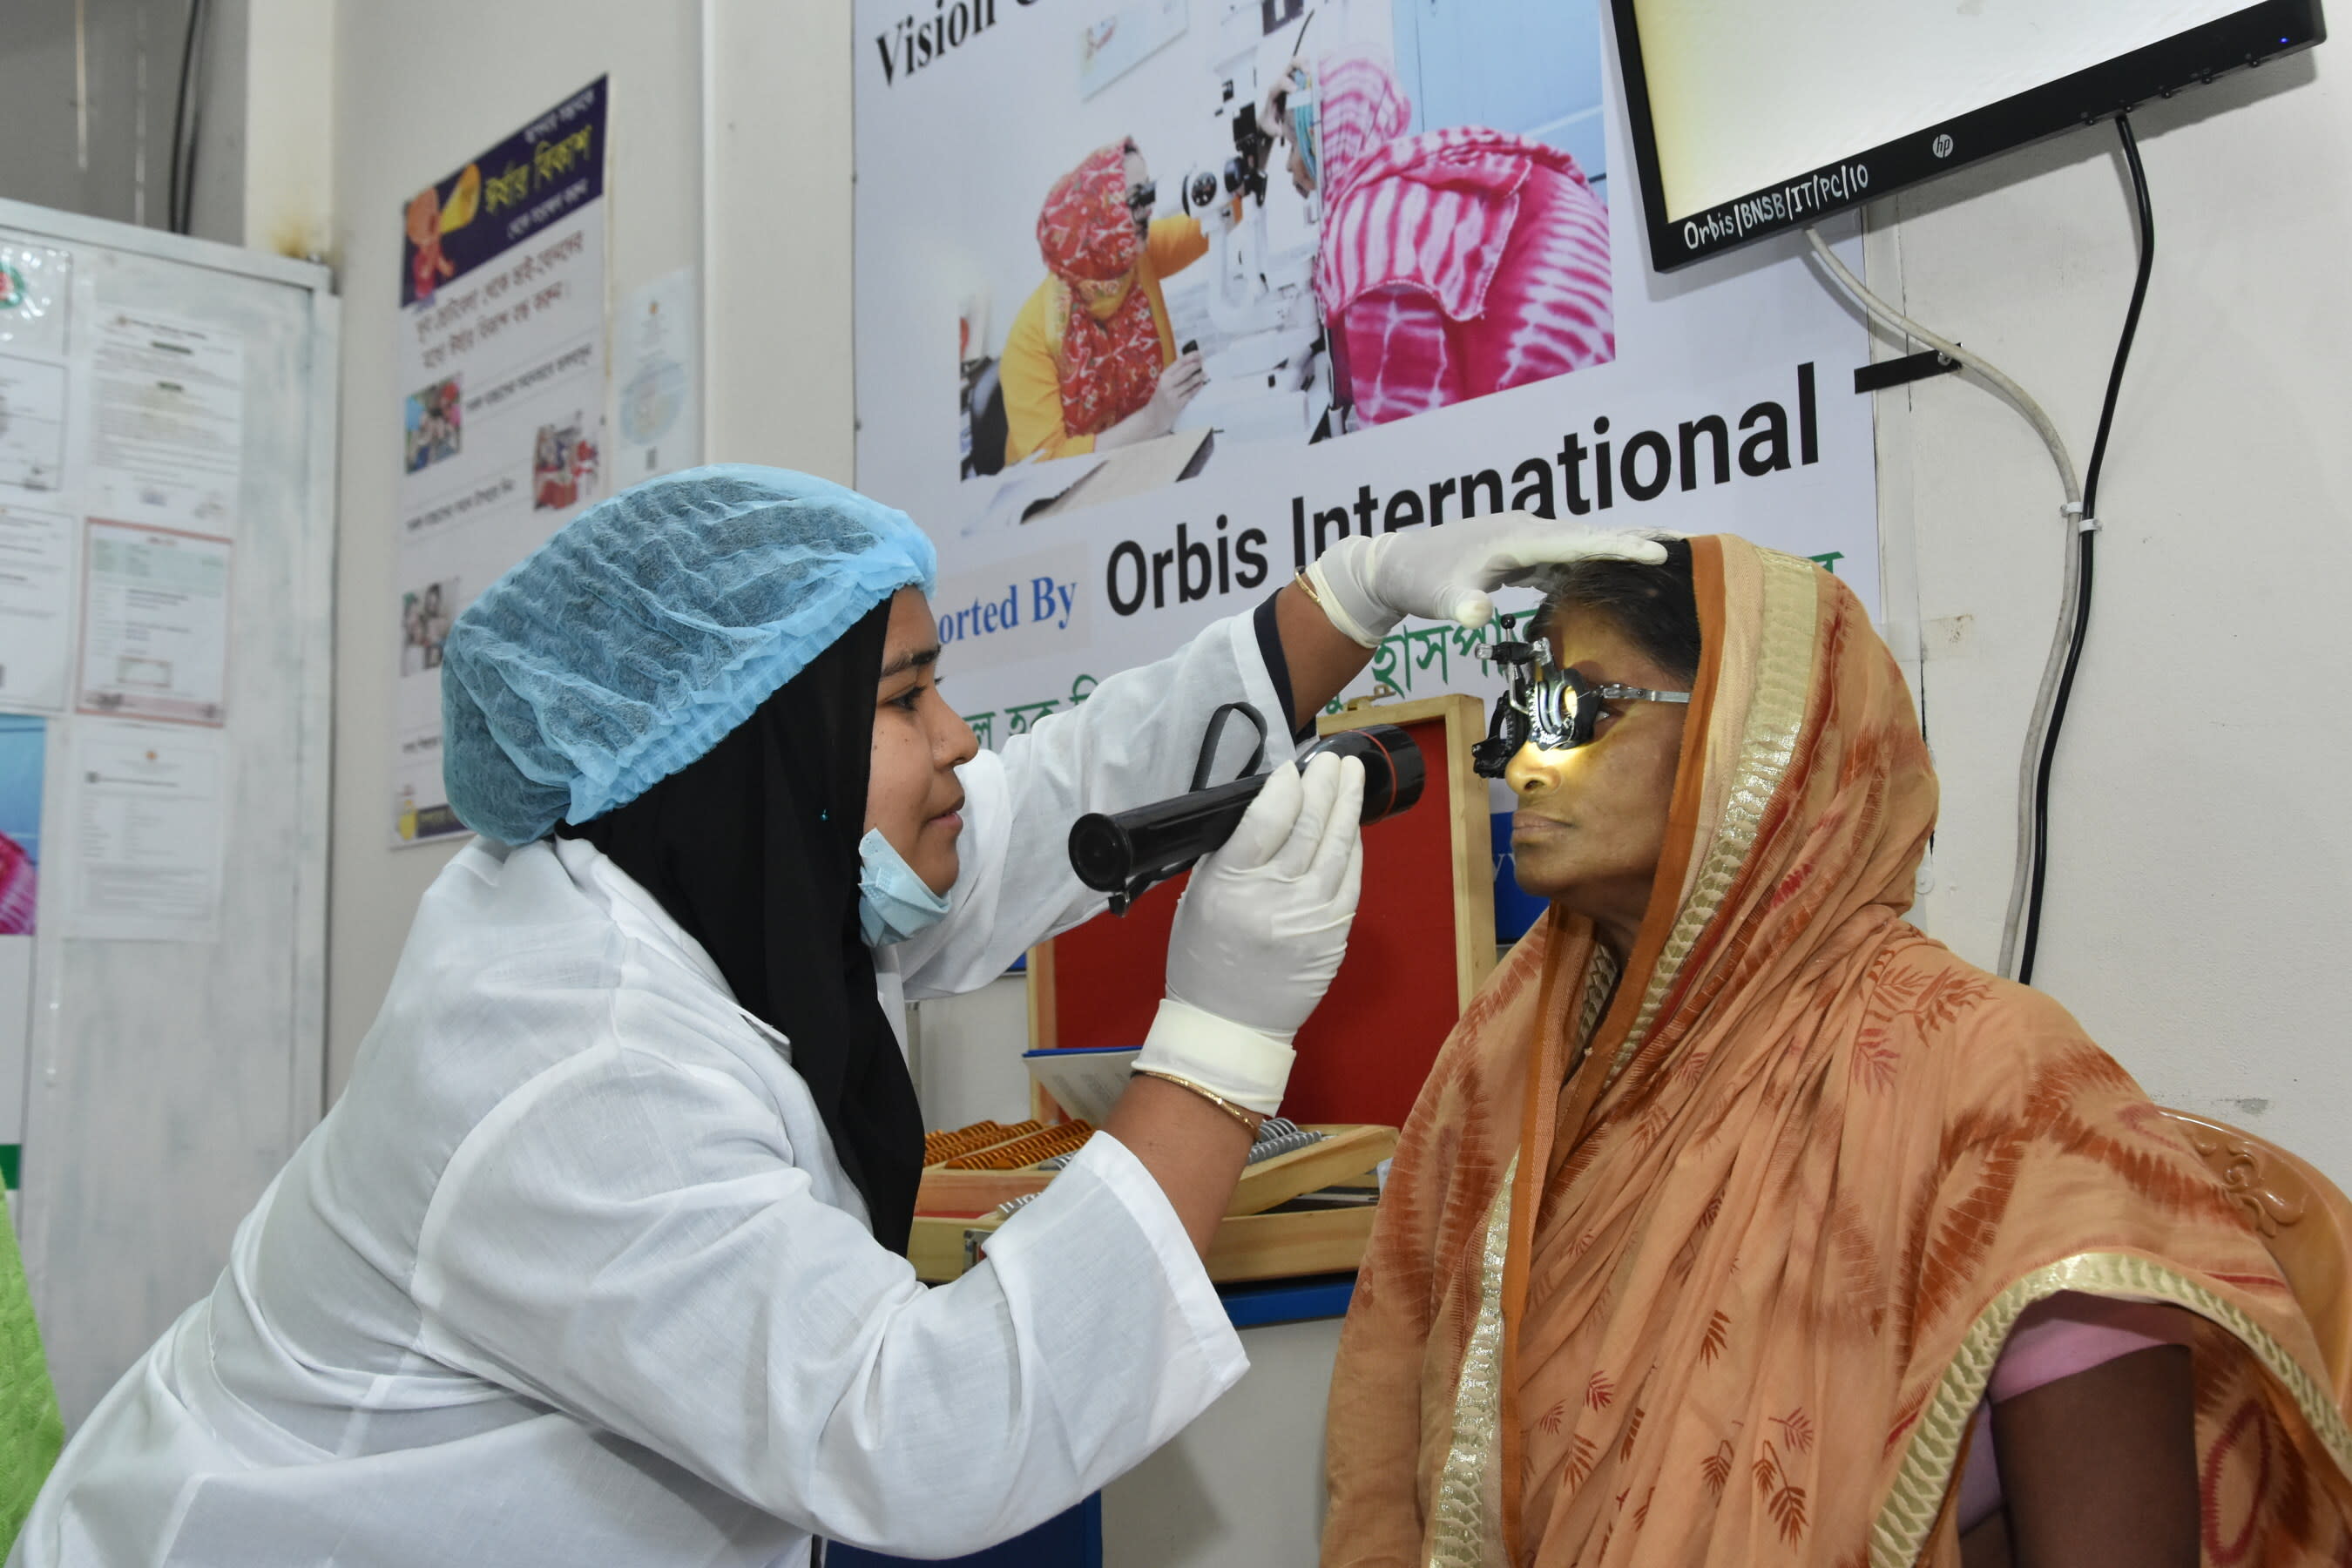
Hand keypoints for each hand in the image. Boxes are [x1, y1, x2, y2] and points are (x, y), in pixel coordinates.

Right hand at [1137, 752, 1364, 1112]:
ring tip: (1350, 774)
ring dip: (1347, 804)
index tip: (1291, 768)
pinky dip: (1352, 845)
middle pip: (1308, 825)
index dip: (1285, 787)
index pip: (1266, 820)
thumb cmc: (1205, 959)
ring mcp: (1311, 916)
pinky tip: (1352, 823)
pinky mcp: (1335, 933)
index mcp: (1230, 886)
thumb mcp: (1198, 897)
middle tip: (1331, 760)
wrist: (1230, 1024)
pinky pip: (1350, 877)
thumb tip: (1265, 805)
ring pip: (1337, 846)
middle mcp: (1274, 897)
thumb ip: (1229, 852)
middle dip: (1324, 784)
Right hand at [1148, 350, 1205, 427]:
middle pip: (1185, 371)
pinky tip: (1201, 384)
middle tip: (1203, 361)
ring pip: (1189, 383)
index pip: (1178, 363)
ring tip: (1205, 373)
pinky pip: (1190, 394)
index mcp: (1163, 376)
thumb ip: (1175, 375)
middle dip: (1196, 365)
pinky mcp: (1177, 404)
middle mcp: (1167, 384)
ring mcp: (1172, 395)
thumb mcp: (1164, 384)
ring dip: (1198, 377)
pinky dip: (1196, 388)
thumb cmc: (1161, 399)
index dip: (1190, 357)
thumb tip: (1191, 364)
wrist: (1153, 417)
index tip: (1199, 353)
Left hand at [1304, 511, 1669, 647]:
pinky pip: (1563, 553)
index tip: (1656, 551)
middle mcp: (1525, 531)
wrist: (1395, 564)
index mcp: (1515, 539)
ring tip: (1659, 552)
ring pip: (1578, 541)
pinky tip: (1609, 567)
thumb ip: (1460, 605)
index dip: (1617, 547)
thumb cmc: (1420, 579)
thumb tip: (1477, 616)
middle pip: (1588, 534)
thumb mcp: (1438, 597)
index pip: (1576, 542)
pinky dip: (1591, 557)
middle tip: (1679, 544)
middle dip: (1632, 539)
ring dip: (1617, 546)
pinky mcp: (1518, 552)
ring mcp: (1523, 539)